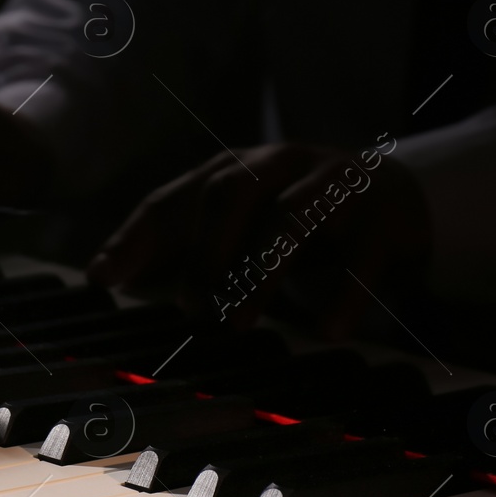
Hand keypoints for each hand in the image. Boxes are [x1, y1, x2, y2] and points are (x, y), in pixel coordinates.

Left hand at [87, 141, 430, 337]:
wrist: (397, 199)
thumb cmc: (295, 222)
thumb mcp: (237, 230)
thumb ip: (175, 249)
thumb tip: (98, 273)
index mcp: (234, 170)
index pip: (173, 197)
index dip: (135, 236)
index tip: (102, 278)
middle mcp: (280, 166)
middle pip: (231, 192)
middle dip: (204, 252)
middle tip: (191, 310)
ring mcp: (334, 184)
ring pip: (292, 216)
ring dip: (260, 272)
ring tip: (239, 323)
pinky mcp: (385, 213)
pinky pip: (363, 250)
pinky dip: (344, 292)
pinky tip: (327, 330)